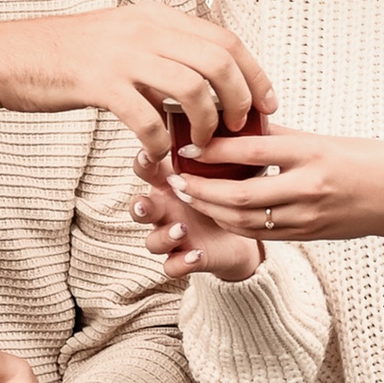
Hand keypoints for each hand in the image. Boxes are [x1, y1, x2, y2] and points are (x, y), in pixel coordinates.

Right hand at [0, 4, 276, 158]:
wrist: (6, 56)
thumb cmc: (63, 56)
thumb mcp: (120, 38)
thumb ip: (159, 52)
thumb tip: (198, 79)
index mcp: (155, 17)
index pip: (226, 39)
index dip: (255, 73)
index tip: (267, 104)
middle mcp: (146, 30)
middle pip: (220, 61)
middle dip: (242, 100)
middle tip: (241, 131)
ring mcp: (123, 55)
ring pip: (193, 88)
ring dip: (207, 124)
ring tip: (202, 146)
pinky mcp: (99, 84)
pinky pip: (147, 118)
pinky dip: (159, 142)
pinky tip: (157, 155)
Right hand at [131, 151, 262, 281]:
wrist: (244, 231)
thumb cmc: (229, 191)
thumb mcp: (226, 168)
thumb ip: (224, 149)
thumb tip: (242, 116)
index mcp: (172, 183)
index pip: (147, 169)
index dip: (143, 161)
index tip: (148, 153)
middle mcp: (166, 209)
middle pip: (140, 208)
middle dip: (138, 207)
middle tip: (146, 204)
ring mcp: (173, 236)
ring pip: (152, 241)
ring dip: (164, 235)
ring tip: (182, 229)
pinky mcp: (185, 260)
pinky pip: (172, 266)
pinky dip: (180, 263)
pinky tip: (195, 254)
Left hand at [163, 123, 383, 249]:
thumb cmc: (374, 161)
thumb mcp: (328, 139)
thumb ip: (283, 136)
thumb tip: (241, 124)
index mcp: (313, 154)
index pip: (252, 150)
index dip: (212, 149)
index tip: (185, 144)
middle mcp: (309, 188)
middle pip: (239, 193)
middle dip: (200, 188)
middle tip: (173, 178)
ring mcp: (308, 217)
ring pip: (245, 219)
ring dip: (211, 209)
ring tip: (189, 195)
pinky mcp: (309, 235)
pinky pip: (261, 233)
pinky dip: (233, 223)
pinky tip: (217, 212)